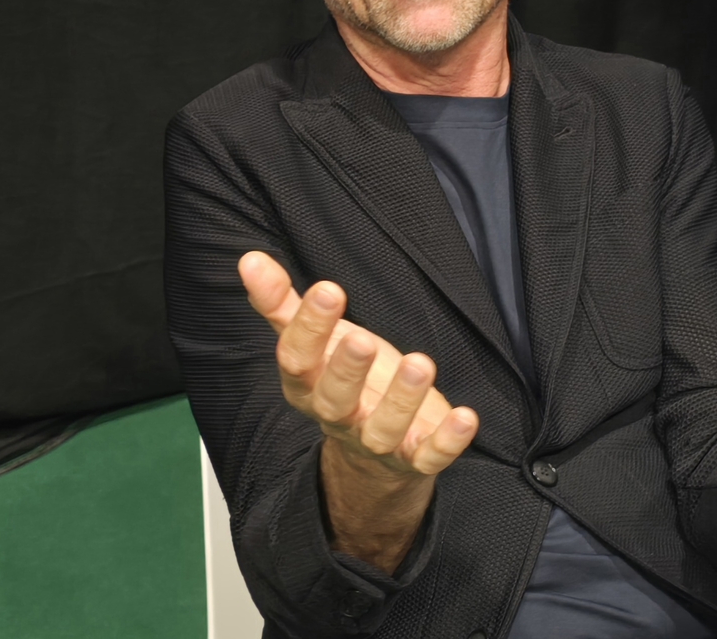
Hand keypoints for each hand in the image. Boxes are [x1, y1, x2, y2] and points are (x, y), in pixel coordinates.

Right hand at [239, 251, 478, 571]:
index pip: (297, 359)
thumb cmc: (344, 378)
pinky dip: (447, 441)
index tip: (329, 290)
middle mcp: (339, 416)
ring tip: (420, 363)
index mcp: (308, 384)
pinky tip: (467, 417)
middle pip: (334, 400)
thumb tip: (250, 260)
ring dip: (402, 401)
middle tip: (363, 339)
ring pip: (383, 430)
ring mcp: (377, 441)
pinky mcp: (415, 457)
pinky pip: (429, 456)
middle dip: (347, 371)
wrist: (375, 454)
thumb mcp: (315, 340)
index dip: (310, 328)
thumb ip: (281, 303)